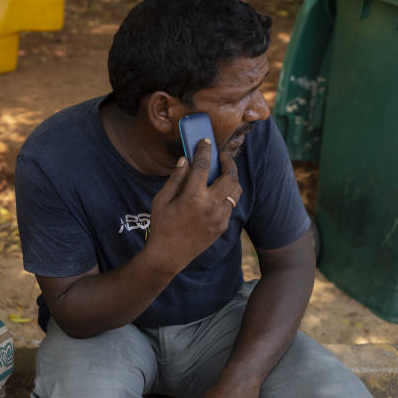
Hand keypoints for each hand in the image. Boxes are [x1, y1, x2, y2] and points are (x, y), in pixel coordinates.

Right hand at [146, 140, 242, 270]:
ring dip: (232, 179)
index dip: (205, 150)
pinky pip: (231, 205)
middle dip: (228, 162)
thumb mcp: (161, 200)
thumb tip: (186, 160)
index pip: (204, 166)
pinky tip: (217, 193)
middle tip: (222, 156)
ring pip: (236, 191)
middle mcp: (210, 206)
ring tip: (224, 174)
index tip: (205, 141)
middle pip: (230, 176)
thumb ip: (175, 178)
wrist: (169, 255)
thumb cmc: (161, 226)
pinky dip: (227, 195)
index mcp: (193, 197)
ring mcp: (219, 217)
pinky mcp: (223, 226)